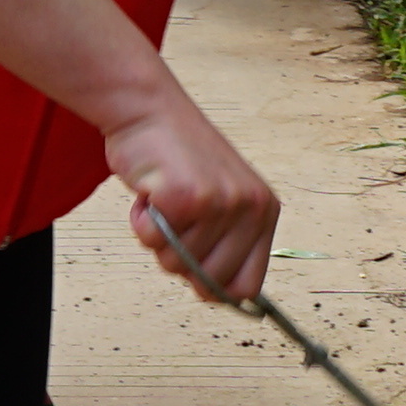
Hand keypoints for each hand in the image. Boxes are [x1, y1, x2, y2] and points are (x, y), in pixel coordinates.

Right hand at [95, 77, 279, 301]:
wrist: (149, 109)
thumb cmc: (177, 157)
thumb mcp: (218, 201)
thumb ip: (223, 246)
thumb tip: (216, 296)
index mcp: (264, 211)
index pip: (248, 286)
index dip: (214, 287)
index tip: (195, 269)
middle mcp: (249, 208)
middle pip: (210, 282)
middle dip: (180, 260)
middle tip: (174, 221)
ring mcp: (220, 203)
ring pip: (176, 264)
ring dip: (157, 237)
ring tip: (163, 197)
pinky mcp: (186, 197)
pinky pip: (152, 241)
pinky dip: (140, 222)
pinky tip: (150, 190)